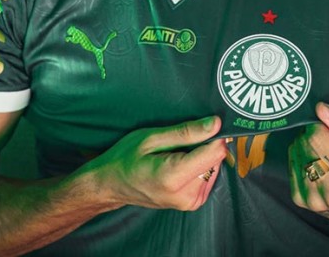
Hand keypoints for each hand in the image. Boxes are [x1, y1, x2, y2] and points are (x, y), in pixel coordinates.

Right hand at [87, 115, 228, 211]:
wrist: (112, 185)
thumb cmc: (126, 158)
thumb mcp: (151, 137)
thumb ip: (186, 132)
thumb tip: (216, 124)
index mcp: (173, 177)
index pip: (215, 153)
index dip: (212, 136)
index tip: (201, 127)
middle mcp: (185, 195)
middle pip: (216, 160)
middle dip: (205, 146)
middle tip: (179, 143)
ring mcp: (189, 203)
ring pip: (214, 168)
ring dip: (202, 157)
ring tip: (176, 155)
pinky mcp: (192, 204)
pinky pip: (208, 177)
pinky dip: (199, 167)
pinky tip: (180, 165)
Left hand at [288, 102, 328, 224]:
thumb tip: (320, 109)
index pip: (317, 138)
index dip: (320, 126)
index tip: (328, 128)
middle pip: (304, 144)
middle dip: (312, 134)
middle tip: (326, 139)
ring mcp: (314, 199)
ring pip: (295, 153)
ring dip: (305, 146)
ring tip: (322, 151)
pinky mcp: (301, 200)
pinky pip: (291, 166)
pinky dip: (300, 158)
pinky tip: (315, 162)